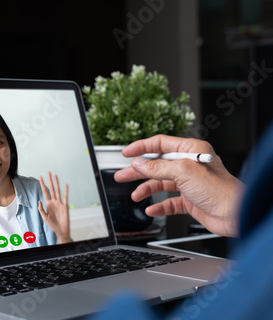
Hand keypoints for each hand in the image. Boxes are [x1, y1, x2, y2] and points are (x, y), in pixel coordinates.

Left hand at [38, 172, 70, 242]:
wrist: (60, 230)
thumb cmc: (52, 224)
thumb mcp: (44, 217)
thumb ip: (41, 209)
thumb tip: (39, 200)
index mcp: (48, 204)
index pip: (45, 192)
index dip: (42, 184)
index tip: (40, 177)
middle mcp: (54, 202)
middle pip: (51, 189)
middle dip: (49, 181)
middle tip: (48, 172)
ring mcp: (60, 203)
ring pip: (58, 191)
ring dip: (57, 183)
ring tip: (55, 175)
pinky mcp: (65, 206)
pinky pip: (65, 197)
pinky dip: (66, 191)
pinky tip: (66, 185)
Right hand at [114, 135, 244, 236]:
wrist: (235, 214)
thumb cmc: (219, 189)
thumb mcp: (183, 172)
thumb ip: (157, 167)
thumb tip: (139, 164)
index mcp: (191, 150)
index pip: (161, 143)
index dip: (142, 147)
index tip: (126, 152)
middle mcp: (190, 165)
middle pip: (157, 165)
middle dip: (138, 171)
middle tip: (122, 175)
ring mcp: (189, 183)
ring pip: (161, 183)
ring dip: (146, 189)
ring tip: (135, 195)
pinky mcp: (190, 200)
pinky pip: (169, 202)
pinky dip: (159, 206)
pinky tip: (151, 209)